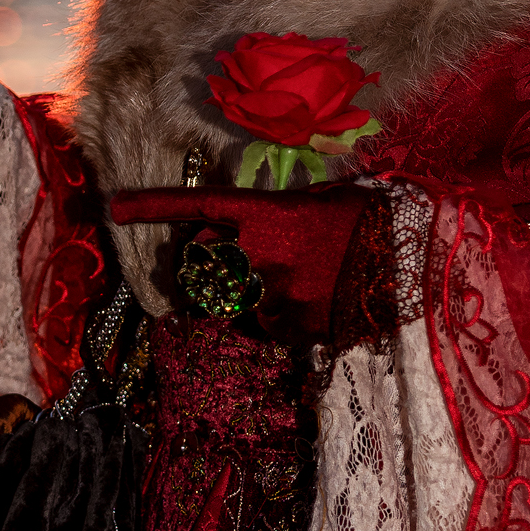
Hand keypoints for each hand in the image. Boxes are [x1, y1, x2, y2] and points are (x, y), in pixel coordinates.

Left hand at [110, 183, 385, 346]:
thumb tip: (248, 228)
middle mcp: (260, 254)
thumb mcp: (321, 199)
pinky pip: (271, 331)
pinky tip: (317, 305)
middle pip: (210, 268)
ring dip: (258, 301)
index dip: (152, 206)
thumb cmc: (371, 218)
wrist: (414, 258)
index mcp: (267, 212)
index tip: (115, 206)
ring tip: (305, 284)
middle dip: (218, 271)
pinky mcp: (295, 329)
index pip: (197, 205)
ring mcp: (275, 295)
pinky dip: (284, 324)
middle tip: (253, 265)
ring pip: (240, 306)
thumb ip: (276, 215)